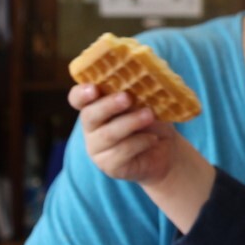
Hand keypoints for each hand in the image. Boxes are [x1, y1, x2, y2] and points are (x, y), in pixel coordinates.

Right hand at [68, 83, 186, 184]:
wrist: (166, 149)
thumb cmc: (152, 119)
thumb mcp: (147, 101)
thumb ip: (137, 91)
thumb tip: (141, 79)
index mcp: (95, 105)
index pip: (78, 98)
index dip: (81, 93)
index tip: (93, 88)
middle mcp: (91, 126)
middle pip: (89, 115)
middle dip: (108, 105)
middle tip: (127, 98)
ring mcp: (96, 148)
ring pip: (107, 134)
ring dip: (130, 122)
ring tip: (149, 115)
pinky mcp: (109, 165)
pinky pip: (121, 152)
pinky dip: (140, 142)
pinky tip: (152, 139)